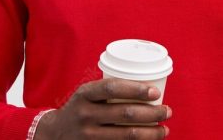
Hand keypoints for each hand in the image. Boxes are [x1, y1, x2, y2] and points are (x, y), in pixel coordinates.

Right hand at [35, 78, 171, 138]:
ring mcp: (88, 136)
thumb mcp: (87, 95)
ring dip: (151, 133)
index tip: (155, 92)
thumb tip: (149, 86)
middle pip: (125, 114)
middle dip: (152, 113)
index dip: (136, 89)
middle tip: (167, 111)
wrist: (55, 134)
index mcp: (84, 94)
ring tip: (164, 129)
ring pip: (127, 135)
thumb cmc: (80, 109)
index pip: (112, 88)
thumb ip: (109, 90)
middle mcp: (85, 114)